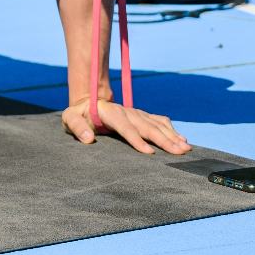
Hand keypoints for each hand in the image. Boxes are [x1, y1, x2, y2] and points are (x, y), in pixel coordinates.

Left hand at [62, 98, 190, 154]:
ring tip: (185, 148)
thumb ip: (76, 126)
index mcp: (108, 113)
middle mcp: (125, 111)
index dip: (136, 140)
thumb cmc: (78, 114)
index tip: (149, 153)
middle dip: (163, 140)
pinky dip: (171, 129)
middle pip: (146, 126)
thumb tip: (88, 138)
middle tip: (179, 152)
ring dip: (172, 135)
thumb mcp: (69, 119)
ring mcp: (135, 112)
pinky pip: (158, 120)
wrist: (88, 101)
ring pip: (156, 124)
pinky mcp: (140, 115)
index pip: (125, 127)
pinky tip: (182, 138)